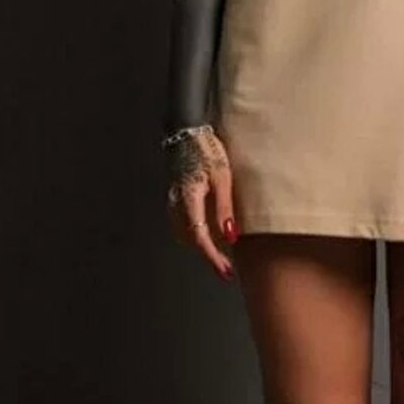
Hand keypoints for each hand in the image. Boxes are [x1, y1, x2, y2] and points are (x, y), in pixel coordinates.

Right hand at [165, 125, 238, 278]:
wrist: (186, 131)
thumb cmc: (207, 150)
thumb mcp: (222, 177)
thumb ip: (224, 208)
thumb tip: (230, 237)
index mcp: (189, 199)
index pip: (199, 237)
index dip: (212, 258)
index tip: (225, 272)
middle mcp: (177, 203)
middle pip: (190, 239)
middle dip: (208, 254)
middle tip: (226, 266)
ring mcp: (173, 200)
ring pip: (184, 233)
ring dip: (200, 245)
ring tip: (220, 253)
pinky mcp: (175, 197)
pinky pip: (183, 222)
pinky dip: (194, 232)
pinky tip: (209, 232)